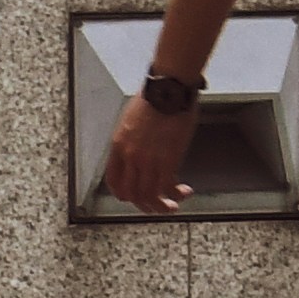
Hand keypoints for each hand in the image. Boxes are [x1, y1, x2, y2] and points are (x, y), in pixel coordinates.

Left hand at [101, 90, 195, 214]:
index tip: (133, 197)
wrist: (169, 89)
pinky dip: (176, 194)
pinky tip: (184, 191)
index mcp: (118, 146)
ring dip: (161, 206)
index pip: (114, 181)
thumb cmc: (155, 98)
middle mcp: (130, 157)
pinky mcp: (168, 160)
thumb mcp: (131, 121)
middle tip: (156, 206)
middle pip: (132, 193)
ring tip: (172, 207)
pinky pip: (168, 187)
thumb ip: (131, 141)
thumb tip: (139, 153)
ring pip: (150, 196)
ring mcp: (148, 160)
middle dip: (144, 205)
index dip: (124, 194)